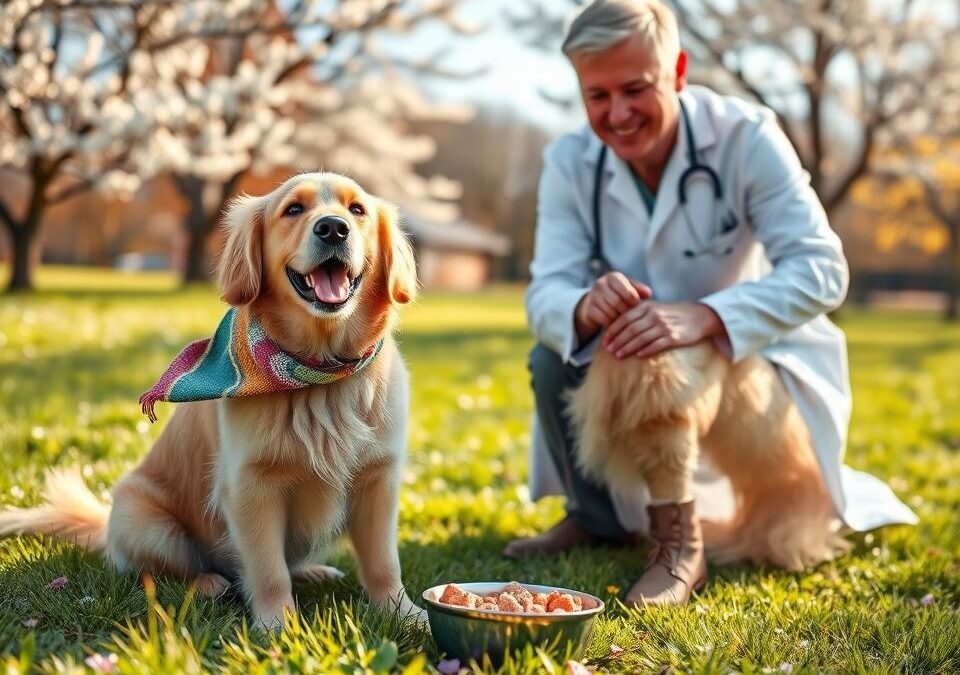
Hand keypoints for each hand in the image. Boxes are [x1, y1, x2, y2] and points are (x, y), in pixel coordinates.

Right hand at [574, 272, 651, 341]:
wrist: (596, 302)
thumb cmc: (619, 295)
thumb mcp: (630, 289)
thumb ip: (640, 290)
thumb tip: (648, 294)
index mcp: (613, 277)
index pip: (628, 292)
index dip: (635, 302)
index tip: (637, 307)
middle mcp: (600, 284)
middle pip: (618, 303)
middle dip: (626, 311)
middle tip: (631, 316)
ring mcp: (592, 296)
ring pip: (610, 312)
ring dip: (619, 318)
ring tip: (624, 320)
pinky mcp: (588, 309)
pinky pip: (603, 319)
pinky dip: (611, 323)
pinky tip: (615, 323)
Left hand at [603, 301, 724, 358]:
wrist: (699, 316)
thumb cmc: (671, 314)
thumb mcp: (654, 308)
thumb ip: (637, 314)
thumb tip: (616, 326)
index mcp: (647, 306)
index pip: (624, 318)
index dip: (612, 330)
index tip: (604, 341)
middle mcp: (654, 315)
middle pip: (630, 329)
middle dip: (617, 341)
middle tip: (608, 350)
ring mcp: (664, 326)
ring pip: (640, 338)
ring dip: (627, 348)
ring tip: (618, 355)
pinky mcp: (673, 337)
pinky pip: (656, 345)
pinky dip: (645, 350)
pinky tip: (637, 355)